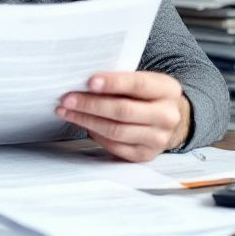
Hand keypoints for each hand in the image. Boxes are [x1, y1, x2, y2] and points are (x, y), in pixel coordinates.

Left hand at [55, 71, 191, 161]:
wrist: (167, 119)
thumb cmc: (147, 96)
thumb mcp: (143, 81)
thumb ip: (120, 81)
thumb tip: (84, 84)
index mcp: (167, 90)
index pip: (138, 85)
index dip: (113, 83)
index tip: (89, 81)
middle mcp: (167, 116)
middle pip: (123, 111)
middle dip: (90, 105)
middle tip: (67, 99)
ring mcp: (158, 138)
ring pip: (116, 131)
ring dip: (86, 120)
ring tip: (67, 112)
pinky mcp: (145, 154)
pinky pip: (115, 146)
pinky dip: (95, 135)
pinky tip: (83, 124)